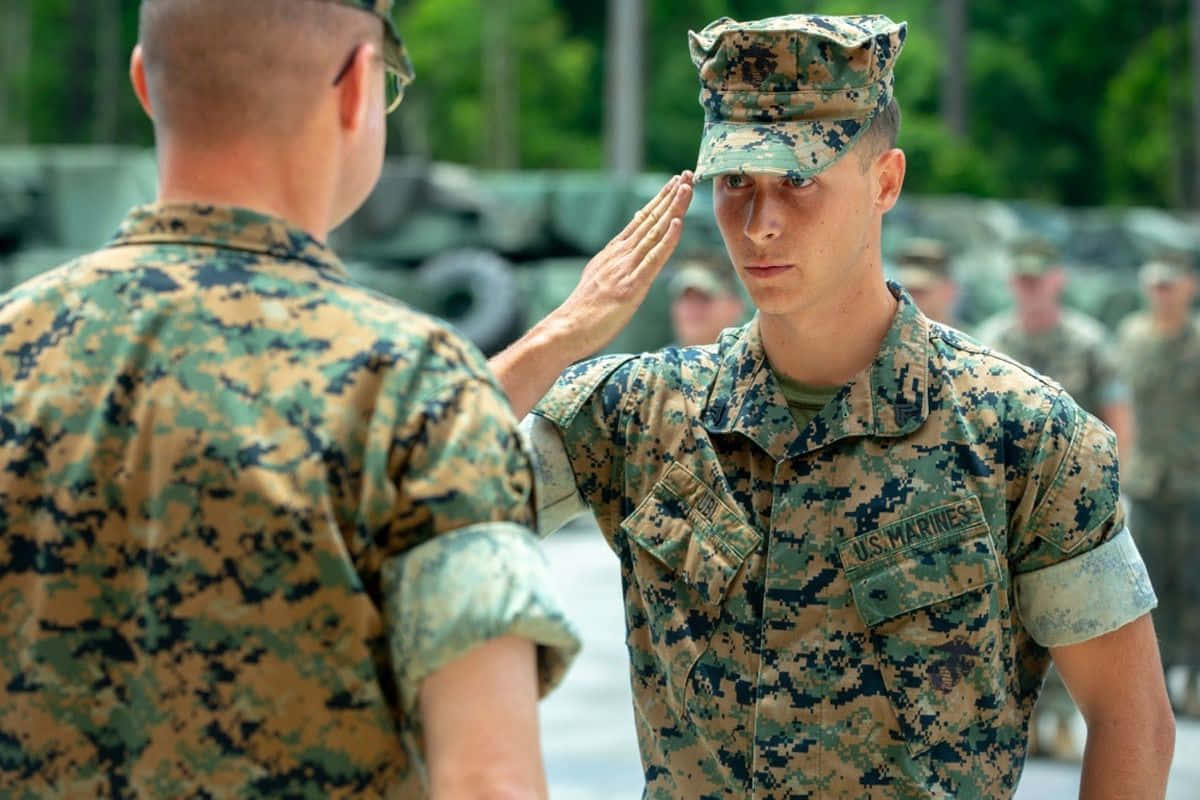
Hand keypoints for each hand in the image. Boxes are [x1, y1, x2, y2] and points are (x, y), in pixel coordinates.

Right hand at [554, 172, 693, 356]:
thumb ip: (614, 258)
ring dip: (673, 208)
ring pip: (654, 233)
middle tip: (688, 173)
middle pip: (650, 220)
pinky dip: (667, 240)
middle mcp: (620, 255)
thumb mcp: (599, 276)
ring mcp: (626, 269)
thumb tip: (628, 239)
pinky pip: (653, 259)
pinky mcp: (632, 286)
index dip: (659, 200)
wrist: (566, 329)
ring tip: (687, 187)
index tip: (675, 182)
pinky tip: (678, 222)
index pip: (641, 221)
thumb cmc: (583, 310)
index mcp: (613, 253)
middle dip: (670, 196)